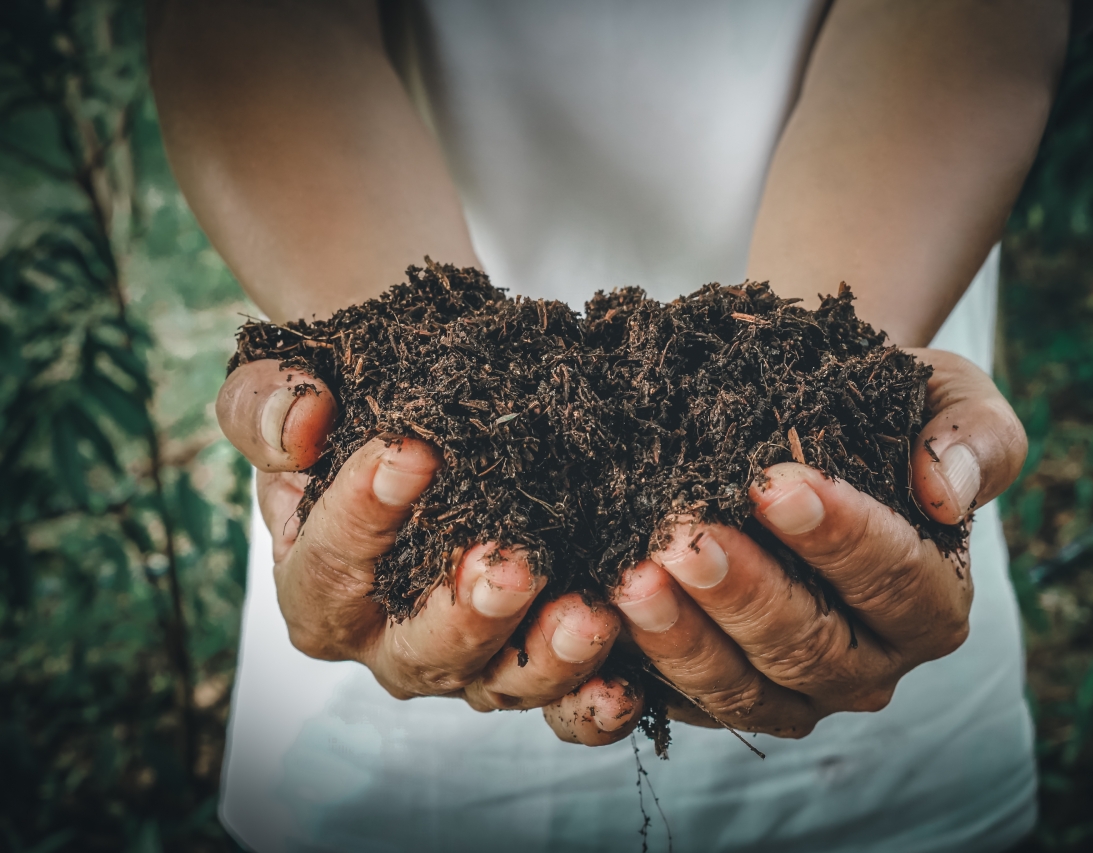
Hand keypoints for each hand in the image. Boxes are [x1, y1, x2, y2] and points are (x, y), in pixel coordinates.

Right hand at [217, 360, 629, 738]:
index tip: (411, 452)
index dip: (364, 513)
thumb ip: (266, 406)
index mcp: (316, 589)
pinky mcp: (530, 666)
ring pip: (500, 684)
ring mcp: (465, 662)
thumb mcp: (282, 393)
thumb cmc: (348, 411)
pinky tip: (627, 683)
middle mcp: (387, 642)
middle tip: (512, 564)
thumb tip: (300, 423)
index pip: (330, 564)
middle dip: (469, 612)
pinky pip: (560, 706)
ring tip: (589, 617)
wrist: (423, 420)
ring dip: (547, 659)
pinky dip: (592, 706)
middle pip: (421, 649)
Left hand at [542, 349, 1025, 742]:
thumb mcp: (950, 396)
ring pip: (744, 689)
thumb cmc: (886, 407)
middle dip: (745, 593)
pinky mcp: (726, 696)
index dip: (838, 536)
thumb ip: (973, 437)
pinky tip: (598, 622)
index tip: (775, 484)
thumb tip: (947, 492)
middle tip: (685, 537)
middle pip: (811, 647)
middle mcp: (870, 662)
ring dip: (684, 638)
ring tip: (632, 577)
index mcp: (933, 602)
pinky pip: (683, 702)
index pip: (894, 579)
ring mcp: (797, 691)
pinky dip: (640, 670)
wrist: (811, 421)